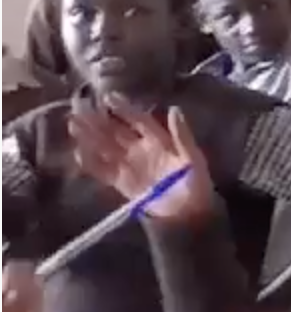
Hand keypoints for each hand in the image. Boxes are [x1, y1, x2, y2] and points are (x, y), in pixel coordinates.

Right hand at [65, 100, 215, 222]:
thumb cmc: (196, 183)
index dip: (125, 109)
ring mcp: (129, 165)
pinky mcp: (121, 182)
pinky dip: (91, 162)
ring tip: (73, 124)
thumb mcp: (193, 158)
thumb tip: (175, 109)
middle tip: (79, 108)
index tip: (108, 97)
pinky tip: (79, 153)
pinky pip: (103, 170)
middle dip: (98, 120)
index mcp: (158, 140)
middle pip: (116, 131)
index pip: (139, 120)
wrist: (190, 213)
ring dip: (89, 136)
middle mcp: (140, 149)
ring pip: (105, 147)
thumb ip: (182, 135)